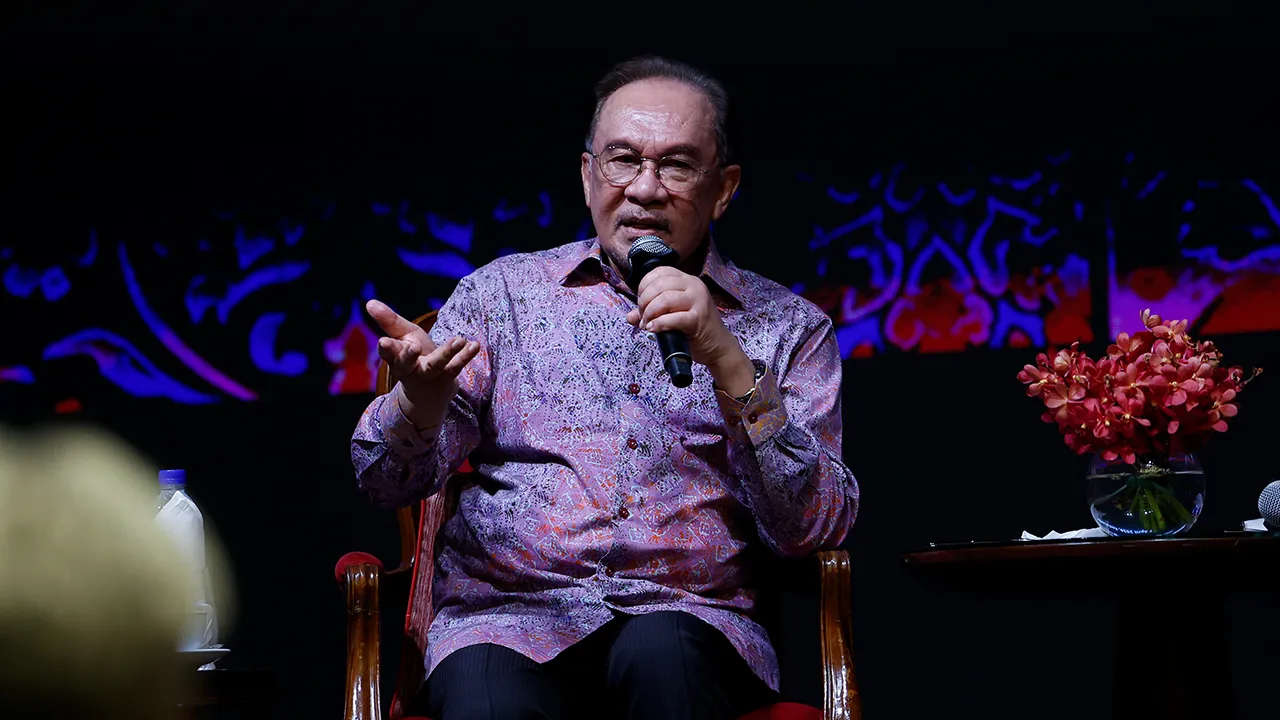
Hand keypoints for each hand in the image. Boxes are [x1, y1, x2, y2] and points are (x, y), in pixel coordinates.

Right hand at [365, 299, 480, 428]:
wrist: (427, 393)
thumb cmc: (412, 357)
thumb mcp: (401, 338)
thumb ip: (388, 321)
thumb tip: (369, 302)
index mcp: (395, 358)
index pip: (388, 352)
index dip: (386, 348)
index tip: (384, 342)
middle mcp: (410, 368)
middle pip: (406, 363)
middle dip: (408, 355)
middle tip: (413, 347)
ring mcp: (429, 374)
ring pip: (435, 365)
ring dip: (446, 353)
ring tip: (458, 340)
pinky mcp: (447, 378)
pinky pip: (456, 367)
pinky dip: (465, 357)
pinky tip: (474, 345)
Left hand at [625, 267, 754, 394]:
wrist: (717, 346)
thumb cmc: (694, 329)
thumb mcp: (672, 315)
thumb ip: (651, 312)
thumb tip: (630, 316)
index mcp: (687, 280)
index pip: (659, 272)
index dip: (644, 286)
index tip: (641, 303)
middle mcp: (694, 286)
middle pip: (659, 285)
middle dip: (644, 302)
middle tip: (643, 317)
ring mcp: (698, 301)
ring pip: (664, 299)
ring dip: (649, 313)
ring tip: (647, 324)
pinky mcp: (699, 318)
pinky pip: (673, 317)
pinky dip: (659, 323)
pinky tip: (653, 329)